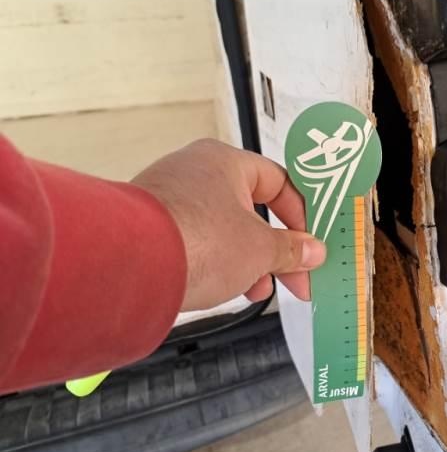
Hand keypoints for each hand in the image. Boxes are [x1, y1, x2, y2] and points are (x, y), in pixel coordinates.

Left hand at [132, 139, 324, 310]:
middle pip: (252, 210)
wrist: (129, 266)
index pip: (278, 182)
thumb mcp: (261, 249)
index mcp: (225, 162)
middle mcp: (195, 172)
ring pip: (225, 230)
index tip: (311, 244)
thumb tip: (312, 250)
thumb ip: (292, 249)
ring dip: (249, 262)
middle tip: (296, 277)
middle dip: (276, 249)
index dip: (301, 216)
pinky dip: (218, 264)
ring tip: (257, 289)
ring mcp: (170, 199)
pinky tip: (226, 288)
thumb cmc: (198, 241)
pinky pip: (198, 242)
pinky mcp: (153, 228)